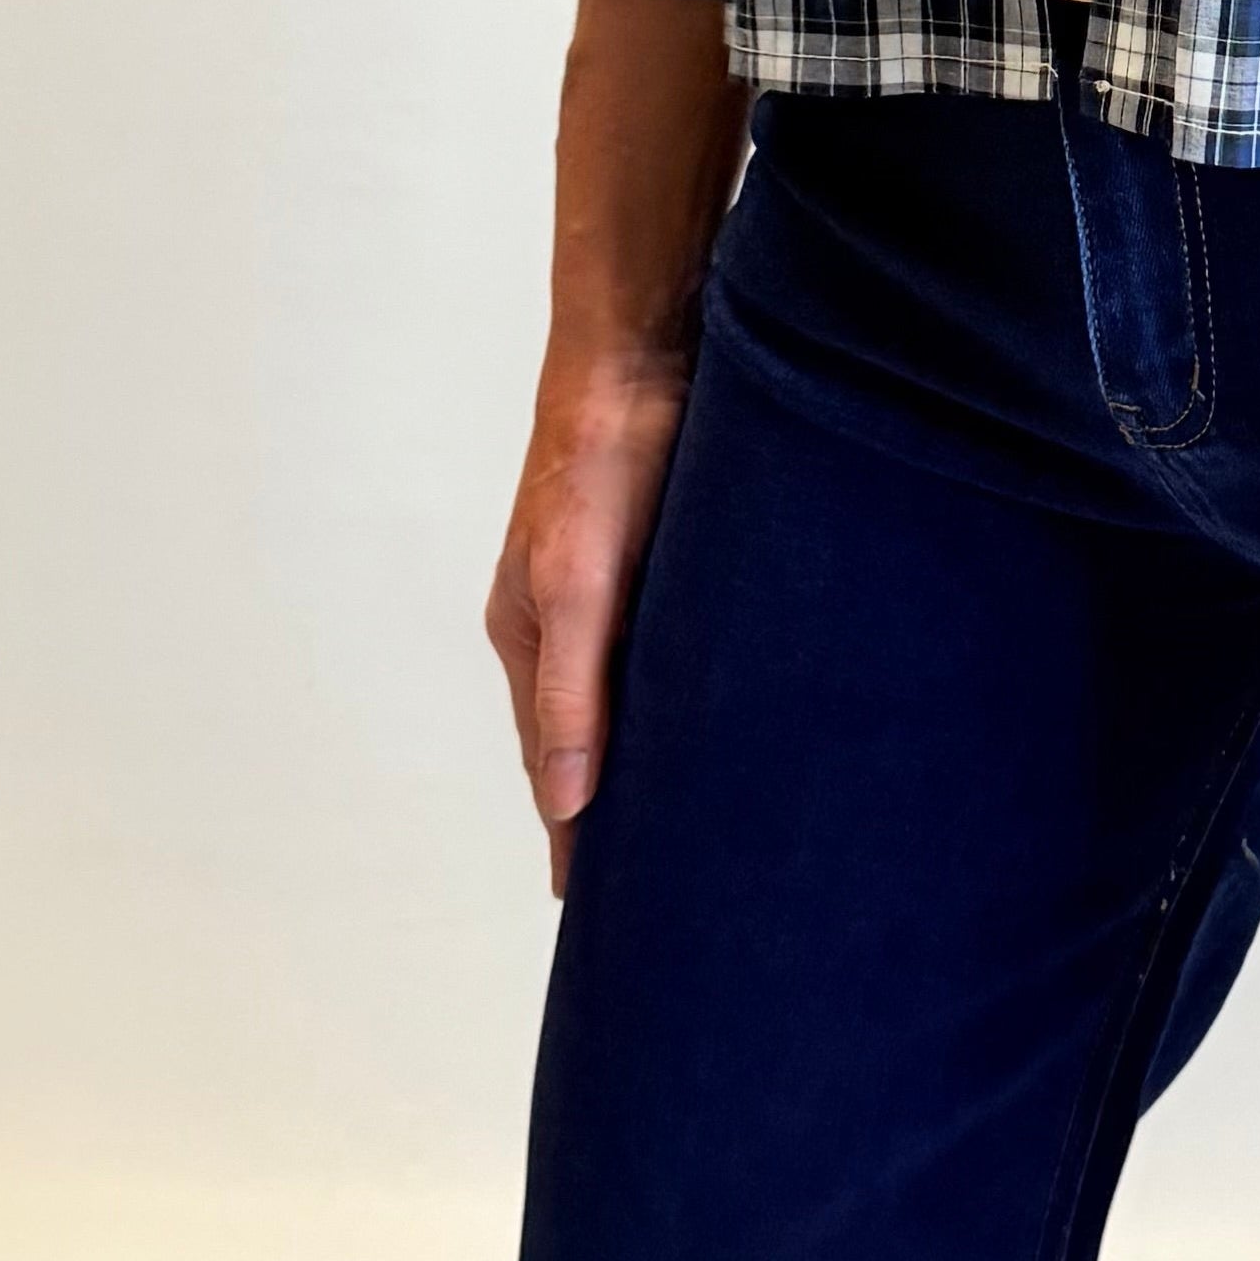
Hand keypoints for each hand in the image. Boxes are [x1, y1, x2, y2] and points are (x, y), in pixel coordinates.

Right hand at [484, 346, 689, 898]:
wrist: (646, 352)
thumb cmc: (598, 462)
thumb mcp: (579, 584)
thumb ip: (572, 691)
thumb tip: (568, 801)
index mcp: (531, 637)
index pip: (549, 765)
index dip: (571, 833)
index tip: (588, 908)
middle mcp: (571, 623)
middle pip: (588, 738)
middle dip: (612, 807)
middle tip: (657, 886)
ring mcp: (619, 592)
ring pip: (636, 695)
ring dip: (655, 752)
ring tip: (694, 822)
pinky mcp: (670, 560)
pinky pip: (675, 649)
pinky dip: (689, 695)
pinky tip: (728, 719)